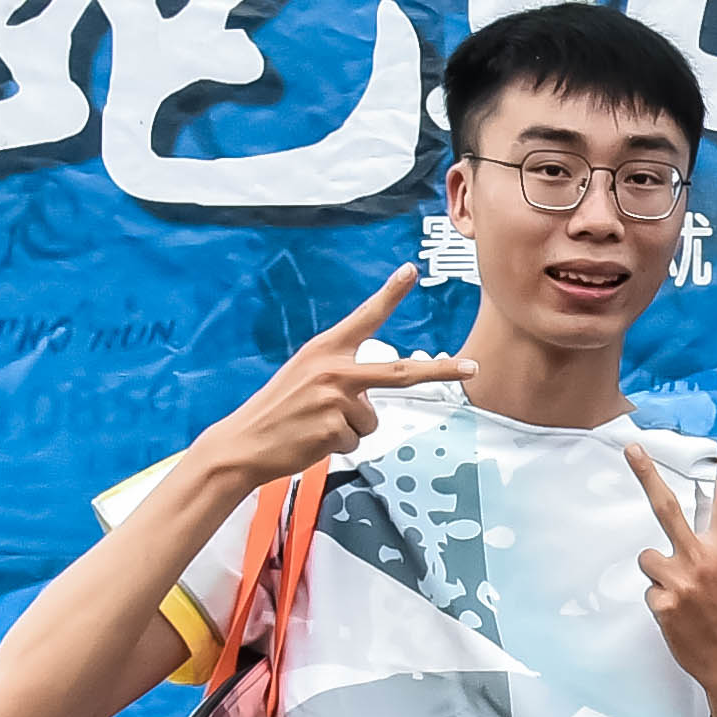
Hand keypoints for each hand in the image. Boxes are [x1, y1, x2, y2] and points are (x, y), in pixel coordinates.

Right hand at [195, 266, 469, 489]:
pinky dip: (338, 445)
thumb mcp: (305, 376)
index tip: (410, 271)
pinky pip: (356, 440)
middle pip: (402, 372)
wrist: (244, 442)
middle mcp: (333, 369)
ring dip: (351, 429)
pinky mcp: (334, 427)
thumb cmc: (278, 410)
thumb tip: (371, 392)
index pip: (365, 318)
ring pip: (372, 420)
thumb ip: (340, 374)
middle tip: (472, 367)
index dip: (389, 294)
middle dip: (442, 370)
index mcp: (325, 350)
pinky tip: (313, 439)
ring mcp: (335, 398)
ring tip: (317, 426)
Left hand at [628, 427, 716, 716]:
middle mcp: (702, 559)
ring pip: (649, 559)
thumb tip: (704, 546)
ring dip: (660, 573)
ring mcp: (679, 581)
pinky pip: (652, 593)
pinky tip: (682, 620)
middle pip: (667, 507)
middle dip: (647, 474)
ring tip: (683, 598)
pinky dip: (662, 604)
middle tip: (630, 447)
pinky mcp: (662, 604)